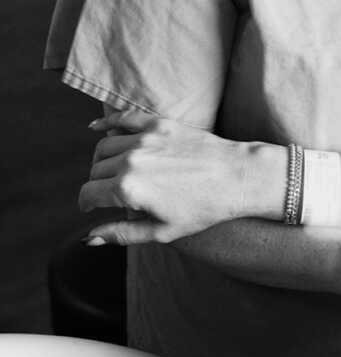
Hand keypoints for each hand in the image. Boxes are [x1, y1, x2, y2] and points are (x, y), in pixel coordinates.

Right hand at [80, 110, 260, 243]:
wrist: (237, 177)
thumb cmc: (204, 209)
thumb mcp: (161, 232)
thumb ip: (121, 234)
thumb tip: (89, 238)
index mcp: (128, 189)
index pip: (88, 194)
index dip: (86, 205)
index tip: (91, 209)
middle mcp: (132, 160)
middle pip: (96, 170)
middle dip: (97, 184)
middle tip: (108, 194)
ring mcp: (146, 138)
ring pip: (105, 146)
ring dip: (101, 160)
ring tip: (109, 172)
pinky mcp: (160, 124)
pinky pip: (124, 118)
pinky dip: (106, 123)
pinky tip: (96, 129)